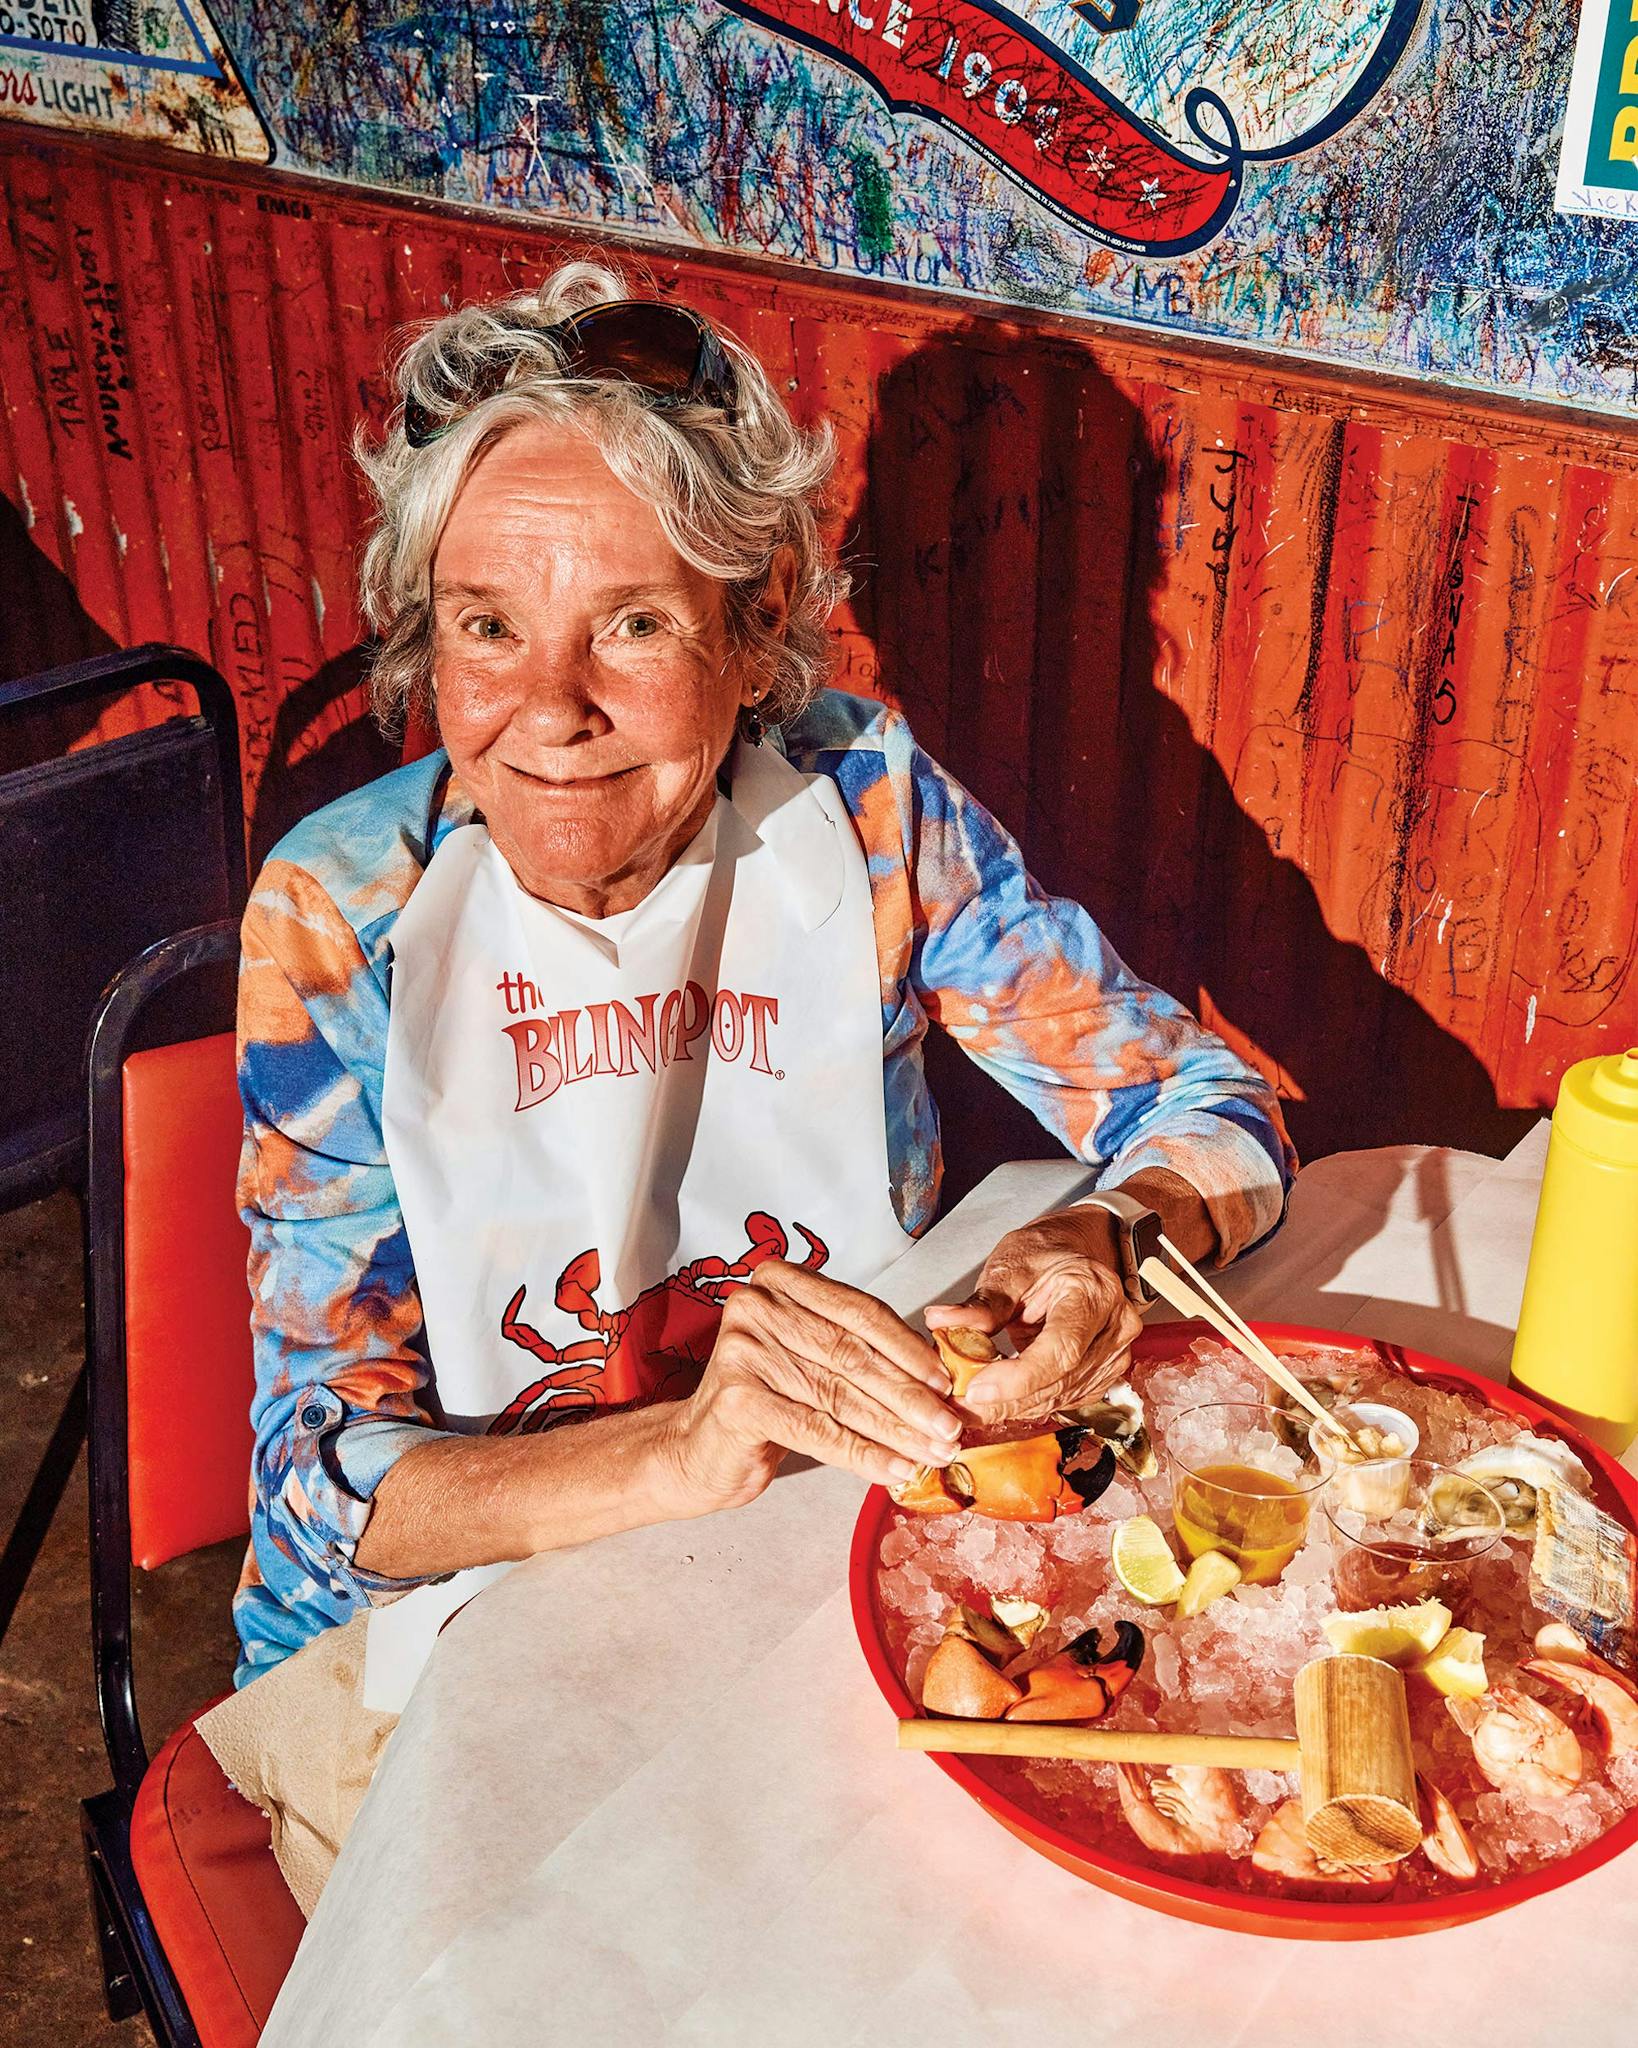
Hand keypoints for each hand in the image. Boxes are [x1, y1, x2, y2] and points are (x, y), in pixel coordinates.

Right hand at [659, 1261, 962, 1513]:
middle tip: (951, 1426)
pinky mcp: (739, 1400)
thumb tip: (940, 1374)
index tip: (947, 1381)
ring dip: (896, 1430)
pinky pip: (818, 1431)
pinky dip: (863, 1455)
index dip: (909, 1349)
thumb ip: (858, 1350)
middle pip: (852, 1354)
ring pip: (840, 1396)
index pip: (860, 1312)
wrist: (699, 1449)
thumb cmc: (767, 1400)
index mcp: (779, 1281)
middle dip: (909, 1396)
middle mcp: (757, 1306)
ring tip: (933, 1453)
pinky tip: (895, 1470)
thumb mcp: (811, 1359)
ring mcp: (743, 1351)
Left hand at [925, 1207, 1142, 1423]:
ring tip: (969, 1404)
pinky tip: (998, 1399)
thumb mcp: (1010, 1266)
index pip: (1061, 1349)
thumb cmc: (1045, 1255)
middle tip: (959, 1404)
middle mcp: (1113, 1328)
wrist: (1074, 1254)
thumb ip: (981, 1303)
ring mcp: (1113, 1355)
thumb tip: (941, 1321)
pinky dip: (1027, 1404)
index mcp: (1093, 1293)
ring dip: (1012, 1407)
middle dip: (1005, 1400)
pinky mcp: (1102, 1374)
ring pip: (1059, 1398)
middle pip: (1059, 1381)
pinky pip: (1062, 1400)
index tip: (976, 1388)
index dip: (1018, 1378)